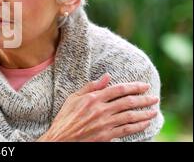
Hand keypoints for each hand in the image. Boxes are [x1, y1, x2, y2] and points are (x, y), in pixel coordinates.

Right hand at [38, 74, 158, 141]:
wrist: (61, 139)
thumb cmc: (65, 118)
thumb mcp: (73, 98)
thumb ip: (91, 87)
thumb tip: (106, 76)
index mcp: (93, 98)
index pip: (118, 89)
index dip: (134, 86)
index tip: (144, 86)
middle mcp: (100, 109)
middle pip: (127, 101)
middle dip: (144, 99)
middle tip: (154, 98)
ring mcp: (104, 123)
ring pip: (130, 116)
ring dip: (144, 112)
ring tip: (154, 110)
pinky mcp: (106, 135)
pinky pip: (127, 129)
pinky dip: (138, 126)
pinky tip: (145, 123)